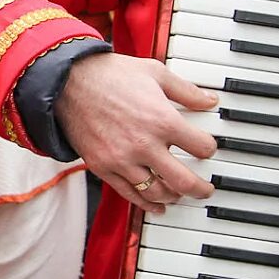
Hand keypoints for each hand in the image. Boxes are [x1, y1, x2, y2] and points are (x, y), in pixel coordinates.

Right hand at [57, 53, 218, 213]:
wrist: (69, 81)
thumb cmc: (111, 74)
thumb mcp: (156, 73)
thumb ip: (186, 90)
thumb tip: (209, 101)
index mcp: (162, 120)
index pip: (202, 148)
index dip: (209, 149)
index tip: (207, 149)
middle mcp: (145, 145)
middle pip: (185, 181)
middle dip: (201, 189)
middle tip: (206, 189)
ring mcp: (123, 160)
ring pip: (158, 193)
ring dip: (174, 196)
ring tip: (180, 194)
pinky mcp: (104, 167)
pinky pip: (130, 194)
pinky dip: (147, 205)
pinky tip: (157, 206)